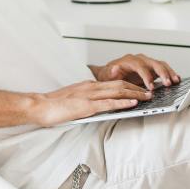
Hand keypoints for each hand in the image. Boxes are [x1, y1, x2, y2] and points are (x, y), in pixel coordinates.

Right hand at [30, 80, 152, 126]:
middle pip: (119, 84)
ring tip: (148, 97)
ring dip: (135, 93)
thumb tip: (99, 105)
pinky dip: (123, 102)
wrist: (39, 106)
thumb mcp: (74, 98)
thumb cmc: (54, 105)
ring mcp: (89, 95)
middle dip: (137, 88)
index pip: (113, 83)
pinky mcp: (86, 106)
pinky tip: (133, 103)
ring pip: (117, 91)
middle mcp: (91, 87)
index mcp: (88, 85)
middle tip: (150, 92)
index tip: (140, 88)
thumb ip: (87, 99)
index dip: (129, 85)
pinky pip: (108, 103)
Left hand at [95, 54, 179, 90]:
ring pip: (161, 65)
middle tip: (167, 84)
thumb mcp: (106, 75)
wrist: (110, 73)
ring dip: (169, 73)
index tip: (150, 87)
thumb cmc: (108, 75)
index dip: (146, 76)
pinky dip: (170, 73)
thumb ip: (110, 73)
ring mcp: (147, 63)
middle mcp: (140, 59)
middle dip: (162, 73)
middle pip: (154, 63)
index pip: (140, 66)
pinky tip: (176, 79)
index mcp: (129, 60)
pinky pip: (164, 69)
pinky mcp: (152, 69)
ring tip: (175, 81)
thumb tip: (114, 68)